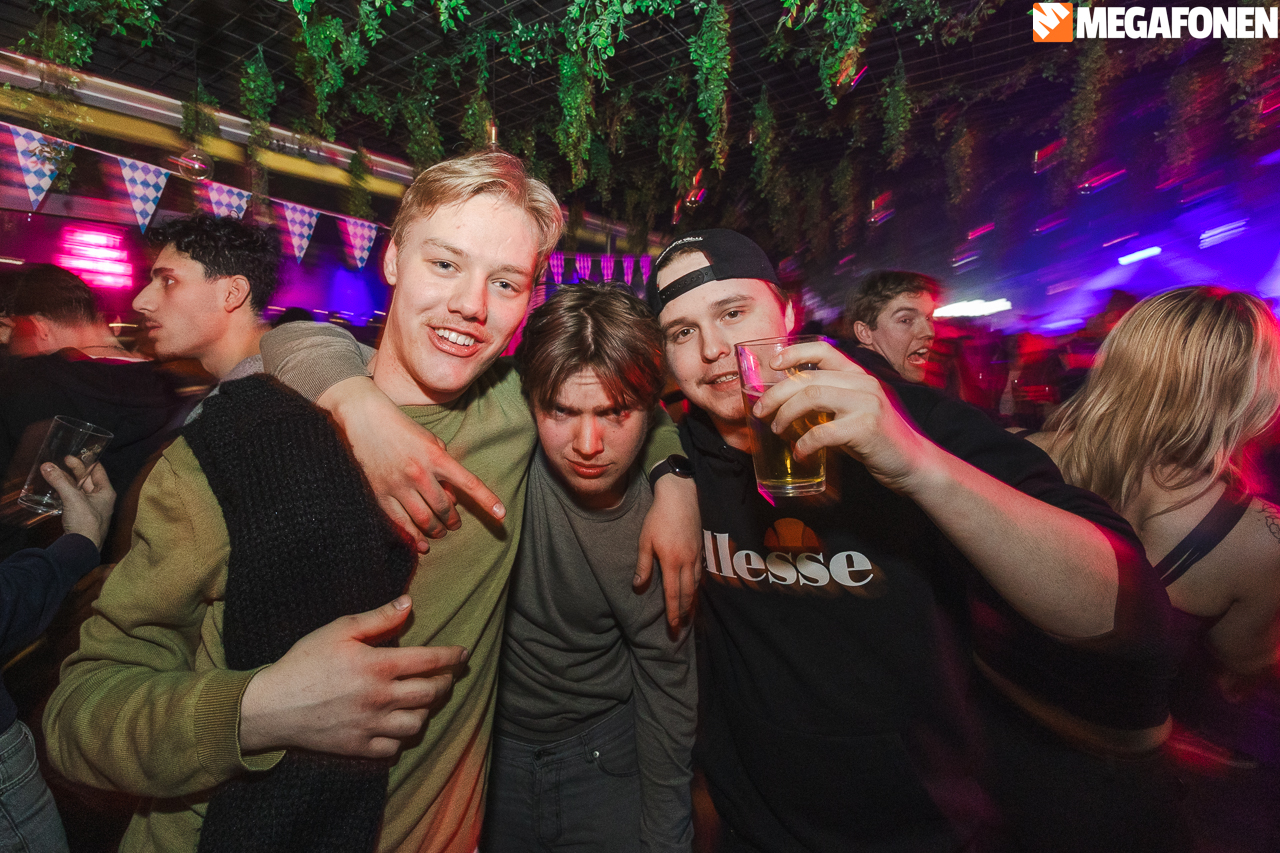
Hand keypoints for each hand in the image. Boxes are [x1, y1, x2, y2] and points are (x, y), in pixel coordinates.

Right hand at [46, 459, 114, 549]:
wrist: (82, 548)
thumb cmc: (86, 523)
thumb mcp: (73, 498)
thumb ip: (60, 481)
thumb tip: (47, 466)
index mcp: (106, 492)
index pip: (98, 471)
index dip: (87, 461)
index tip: (76, 453)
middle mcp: (101, 499)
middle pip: (88, 480)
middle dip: (75, 470)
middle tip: (62, 460)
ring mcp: (91, 509)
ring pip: (79, 490)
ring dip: (68, 481)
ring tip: (56, 472)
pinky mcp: (81, 517)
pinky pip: (73, 500)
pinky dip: (65, 493)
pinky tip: (56, 489)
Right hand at [239, 596, 468, 758]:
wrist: (270, 706)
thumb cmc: (303, 662)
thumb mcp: (338, 630)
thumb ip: (378, 618)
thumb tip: (409, 603)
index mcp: (379, 666)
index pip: (430, 661)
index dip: (451, 657)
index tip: (463, 654)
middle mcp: (381, 698)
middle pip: (431, 693)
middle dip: (445, 683)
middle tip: (446, 677)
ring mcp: (371, 726)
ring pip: (418, 723)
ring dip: (427, 710)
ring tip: (423, 700)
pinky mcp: (359, 747)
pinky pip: (395, 747)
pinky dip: (403, 736)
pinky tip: (400, 724)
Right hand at [322, 376, 504, 552]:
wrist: (364, 418)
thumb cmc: (402, 427)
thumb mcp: (430, 440)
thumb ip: (444, 466)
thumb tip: (451, 496)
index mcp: (436, 456)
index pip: (469, 483)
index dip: (487, 501)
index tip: (501, 515)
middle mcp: (419, 473)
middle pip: (444, 509)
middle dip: (453, 521)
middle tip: (455, 524)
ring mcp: (398, 485)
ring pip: (424, 519)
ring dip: (436, 531)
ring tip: (440, 533)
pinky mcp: (380, 492)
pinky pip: (400, 522)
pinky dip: (413, 536)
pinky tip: (421, 544)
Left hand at [635, 474, 701, 629]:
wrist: (681, 496)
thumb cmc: (659, 517)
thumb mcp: (645, 541)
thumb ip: (643, 565)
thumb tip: (638, 586)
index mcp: (672, 562)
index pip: (673, 594)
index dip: (673, 612)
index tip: (673, 626)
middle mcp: (687, 562)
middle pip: (688, 593)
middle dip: (684, 612)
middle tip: (680, 626)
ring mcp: (697, 555)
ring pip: (696, 584)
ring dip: (692, 601)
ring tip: (689, 613)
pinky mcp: (701, 548)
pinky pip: (701, 573)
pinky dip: (698, 586)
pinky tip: (695, 589)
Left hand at [751, 341, 935, 495]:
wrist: (914, 463)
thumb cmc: (878, 440)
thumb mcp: (855, 412)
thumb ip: (830, 404)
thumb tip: (788, 406)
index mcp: (860, 376)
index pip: (825, 350)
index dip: (795, 352)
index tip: (774, 364)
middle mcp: (864, 383)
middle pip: (807, 379)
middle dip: (776, 394)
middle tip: (760, 411)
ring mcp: (867, 404)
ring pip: (811, 397)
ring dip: (786, 415)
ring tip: (777, 429)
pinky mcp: (866, 428)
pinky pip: (822, 432)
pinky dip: (804, 444)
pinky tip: (800, 452)